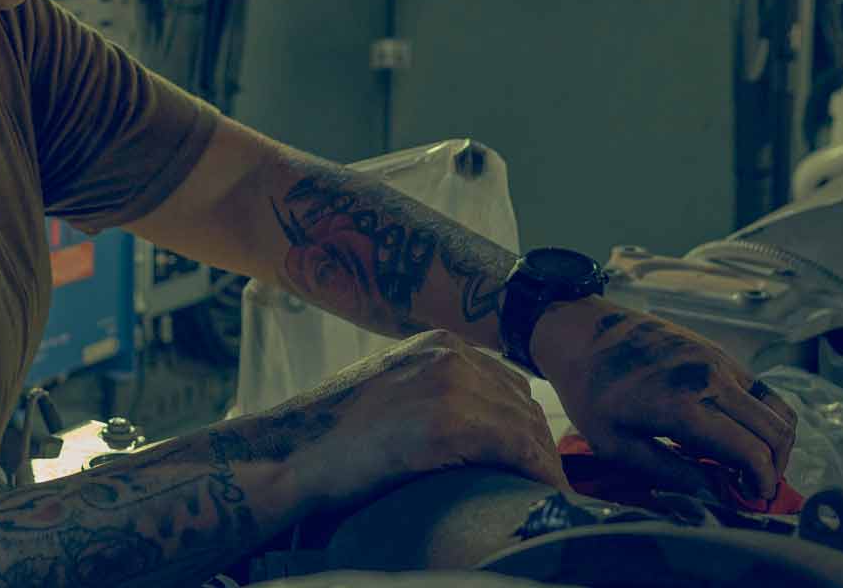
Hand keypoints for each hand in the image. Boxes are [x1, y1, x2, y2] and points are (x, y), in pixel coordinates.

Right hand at [273, 329, 565, 507]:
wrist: (293, 455)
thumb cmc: (337, 436)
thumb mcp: (393, 391)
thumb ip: (435, 392)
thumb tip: (482, 425)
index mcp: (438, 344)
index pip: (508, 384)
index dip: (526, 428)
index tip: (534, 462)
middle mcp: (448, 354)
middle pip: (523, 405)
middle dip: (539, 449)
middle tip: (549, 488)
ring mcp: (448, 384)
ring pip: (526, 428)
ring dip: (543, 466)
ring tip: (549, 498)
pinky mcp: (447, 423)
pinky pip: (515, 449)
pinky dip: (536, 474)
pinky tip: (543, 495)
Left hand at [532, 298, 797, 501]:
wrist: (579, 332)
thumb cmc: (590, 393)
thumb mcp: (616, 446)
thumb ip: (671, 474)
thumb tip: (716, 494)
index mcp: (682, 406)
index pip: (749, 451)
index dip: (761, 482)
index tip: (754, 499)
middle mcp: (710, 378)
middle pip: (774, 430)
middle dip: (775, 466)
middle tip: (756, 486)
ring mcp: (718, 358)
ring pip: (776, 407)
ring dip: (776, 440)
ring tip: (754, 462)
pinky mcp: (717, 349)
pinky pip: (759, 388)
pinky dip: (763, 415)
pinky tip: (740, 432)